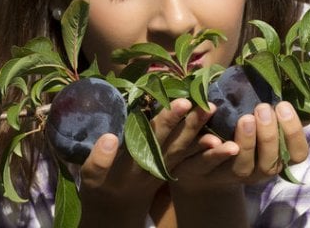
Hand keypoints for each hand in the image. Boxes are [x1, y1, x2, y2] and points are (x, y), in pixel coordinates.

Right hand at [78, 98, 215, 225]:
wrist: (118, 207)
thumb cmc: (101, 184)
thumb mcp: (92, 178)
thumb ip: (98, 162)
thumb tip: (109, 137)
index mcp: (132, 161)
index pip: (150, 135)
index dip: (167, 119)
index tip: (183, 102)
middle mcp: (152, 163)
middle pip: (172, 140)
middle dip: (188, 121)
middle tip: (203, 103)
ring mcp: (164, 166)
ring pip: (184, 147)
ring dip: (199, 131)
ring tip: (213, 112)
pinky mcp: (171, 167)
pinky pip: (189, 158)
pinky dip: (202, 148)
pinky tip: (217, 138)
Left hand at [170, 101, 308, 188]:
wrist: (214, 150)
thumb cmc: (250, 125)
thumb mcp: (266, 118)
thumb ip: (278, 111)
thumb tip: (298, 92)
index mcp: (280, 155)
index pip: (298, 153)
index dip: (294, 132)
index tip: (283, 106)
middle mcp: (263, 169)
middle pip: (272, 161)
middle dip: (269, 135)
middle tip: (263, 108)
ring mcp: (241, 173)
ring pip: (246, 166)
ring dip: (248, 142)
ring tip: (245, 118)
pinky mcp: (216, 172)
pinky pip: (216, 165)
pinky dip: (218, 152)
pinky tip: (215, 137)